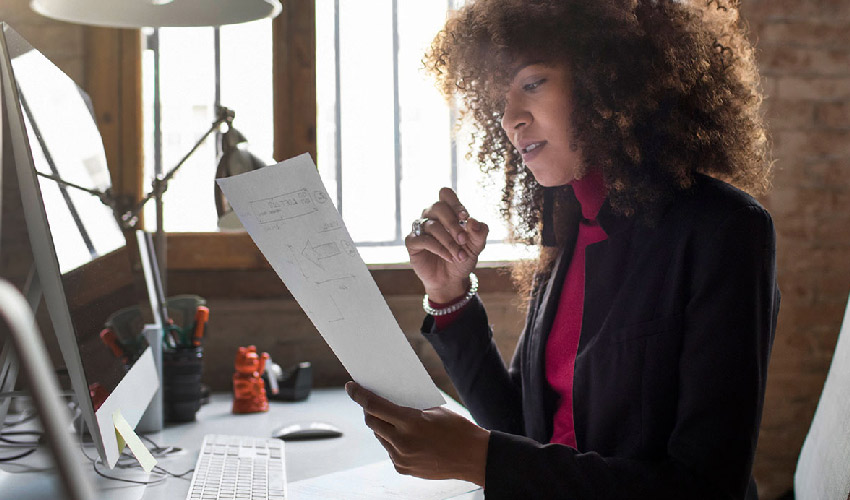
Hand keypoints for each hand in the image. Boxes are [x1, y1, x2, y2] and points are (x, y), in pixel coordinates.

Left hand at [346, 381, 488, 485]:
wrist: (474, 458)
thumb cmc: (458, 430)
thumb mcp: (434, 411)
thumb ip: (409, 408)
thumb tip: (390, 402)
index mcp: (411, 423)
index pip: (375, 406)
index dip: (359, 395)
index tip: (351, 387)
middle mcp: (402, 442)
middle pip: (372, 422)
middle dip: (369, 411)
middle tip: (371, 402)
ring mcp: (402, 458)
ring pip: (380, 436)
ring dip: (382, 426)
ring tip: (393, 420)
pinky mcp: (404, 468)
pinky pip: (390, 450)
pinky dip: (393, 441)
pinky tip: (405, 437)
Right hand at [405, 188, 488, 302]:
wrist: (452, 280)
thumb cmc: (463, 257)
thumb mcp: (476, 246)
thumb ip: (479, 232)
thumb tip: (473, 221)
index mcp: (447, 211)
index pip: (446, 194)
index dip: (455, 203)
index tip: (465, 217)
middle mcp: (431, 216)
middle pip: (438, 207)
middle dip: (453, 224)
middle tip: (464, 240)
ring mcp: (420, 228)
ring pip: (432, 226)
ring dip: (449, 241)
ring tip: (460, 255)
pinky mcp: (412, 242)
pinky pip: (423, 240)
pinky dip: (439, 249)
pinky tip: (449, 257)